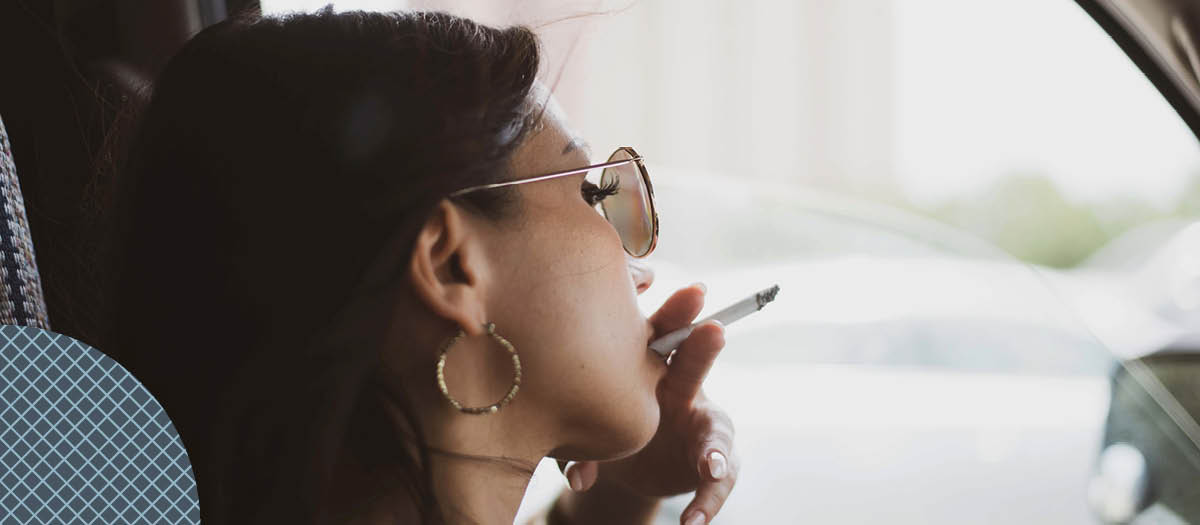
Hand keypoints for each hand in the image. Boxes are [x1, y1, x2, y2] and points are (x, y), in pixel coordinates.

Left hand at [557, 283, 738, 524]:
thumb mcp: (588, 442)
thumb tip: (577, 477)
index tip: (694, 291)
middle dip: (703, 344)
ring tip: (710, 465)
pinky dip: (706, 502)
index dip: (679, 311)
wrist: (623, 468)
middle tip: (712, 330)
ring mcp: (701, 424)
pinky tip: (692, 523)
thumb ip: (581, 453)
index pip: (664, 335)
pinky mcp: (713, 461)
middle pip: (695, 363)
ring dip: (714, 445)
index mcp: (649, 370)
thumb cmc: (604, 432)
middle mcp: (681, 388)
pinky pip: (718, 480)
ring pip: (717, 429)